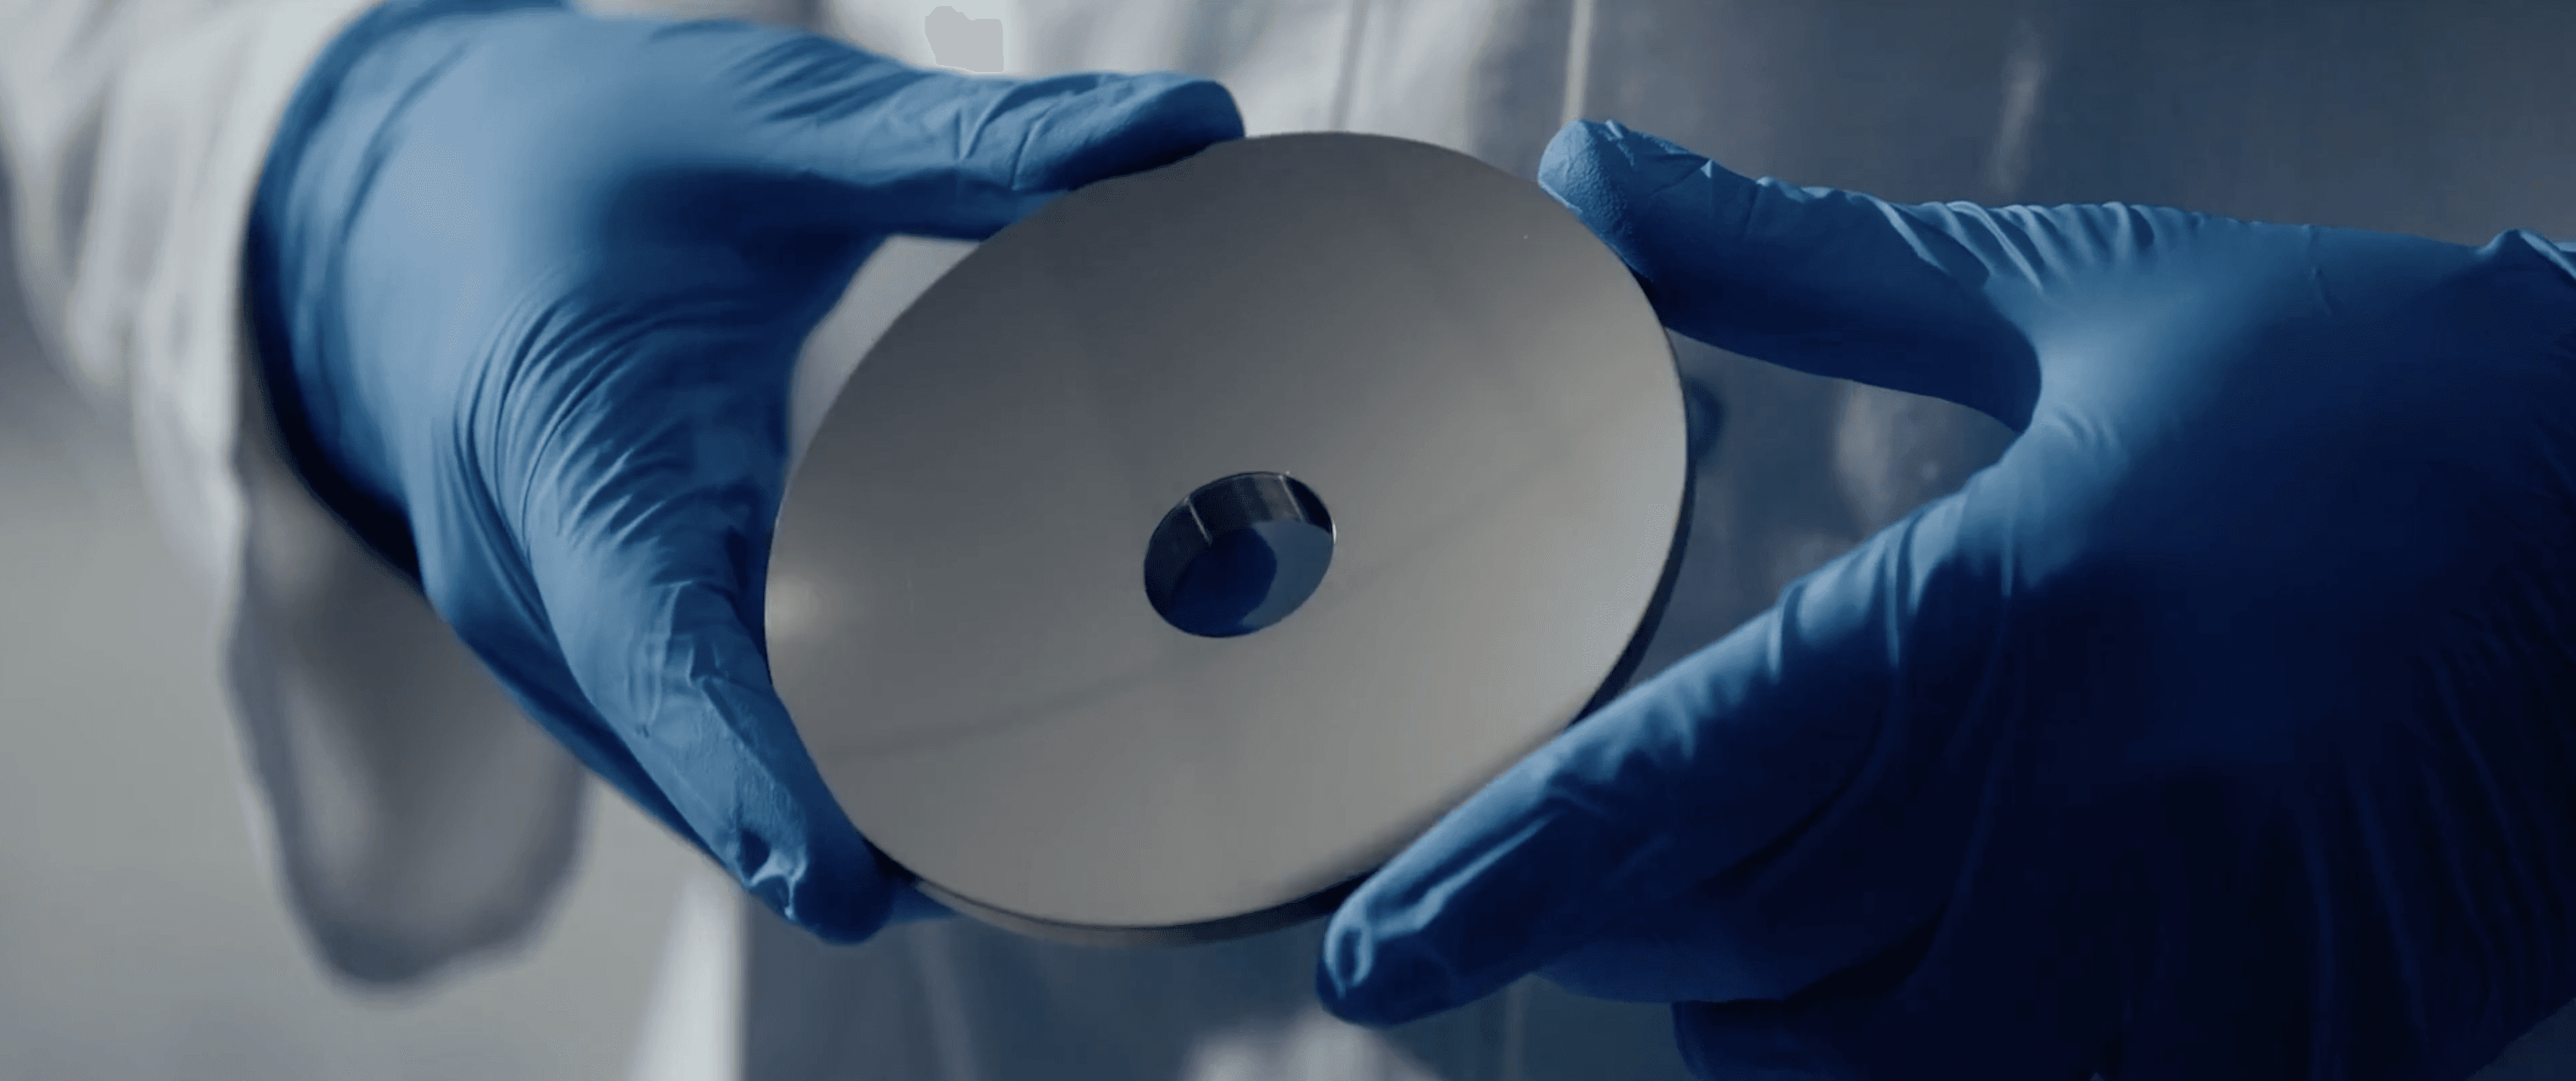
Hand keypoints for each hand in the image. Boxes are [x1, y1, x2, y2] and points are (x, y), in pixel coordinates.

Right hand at [246, 0, 1240, 940]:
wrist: (403, 199)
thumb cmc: (573, 157)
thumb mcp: (766, 129)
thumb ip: (966, 149)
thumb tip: (1179, 129)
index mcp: (566, 452)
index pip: (656, 649)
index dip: (750, 774)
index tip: (851, 880)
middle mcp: (537, 582)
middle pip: (699, 757)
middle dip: (853, 830)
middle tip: (1053, 851)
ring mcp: (555, 633)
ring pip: (701, 774)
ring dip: (836, 813)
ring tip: (1030, 830)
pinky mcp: (595, 647)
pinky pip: (699, 741)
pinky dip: (802, 769)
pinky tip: (937, 771)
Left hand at [1320, 119, 2575, 1079]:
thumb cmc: (2367, 389)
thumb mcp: (2081, 302)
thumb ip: (1799, 269)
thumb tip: (1599, 180)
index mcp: (2001, 622)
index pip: (1680, 788)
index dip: (1498, 883)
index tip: (1370, 954)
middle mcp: (2074, 817)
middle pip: (1728, 956)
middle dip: (1619, 926)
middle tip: (1584, 863)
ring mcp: (2185, 962)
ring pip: (1848, 1071)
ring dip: (1768, 1009)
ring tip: (1785, 903)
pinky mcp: (2281, 1049)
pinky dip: (1918, 1059)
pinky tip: (1940, 966)